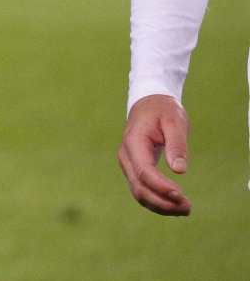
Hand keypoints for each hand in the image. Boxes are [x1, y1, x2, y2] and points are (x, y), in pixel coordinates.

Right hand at [119, 94, 191, 214]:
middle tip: (188, 207)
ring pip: (139, 193)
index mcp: (134, 142)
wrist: (149, 105)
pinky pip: (143, 191)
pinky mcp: (135, 170)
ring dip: (161, 206)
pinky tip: (176, 205)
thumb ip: (177, 144)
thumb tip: (179, 170)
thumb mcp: (174, 121)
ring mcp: (129, 165)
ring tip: (186, 209)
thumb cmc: (163, 111)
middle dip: (163, 202)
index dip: (161, 186)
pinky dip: (158, 202)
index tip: (181, 194)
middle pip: (139, 187)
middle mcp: (126, 156)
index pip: (144, 171)